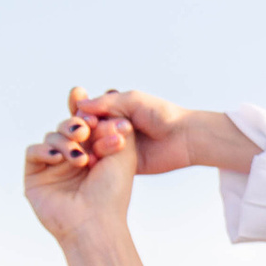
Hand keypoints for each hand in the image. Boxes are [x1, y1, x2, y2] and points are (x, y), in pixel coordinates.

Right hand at [25, 96, 137, 249]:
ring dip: (65, 140)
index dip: (84, 111)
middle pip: (67, 126)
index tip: (84, 99)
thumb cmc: (113, 192)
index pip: (85, 123)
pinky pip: (33, 151)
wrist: (96, 223)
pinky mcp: (35, 177)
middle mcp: (73, 158)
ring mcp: (53, 167)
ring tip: (81, 157)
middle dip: (76, 124)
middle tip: (86, 129)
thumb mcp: (123, 153)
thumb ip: (115, 124)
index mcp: (94, 152)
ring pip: (51, 135)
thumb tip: (105, 100)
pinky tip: (60, 159)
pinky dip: (46, 150)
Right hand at [68, 87, 206, 174]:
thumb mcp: (133, 101)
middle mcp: (111, 128)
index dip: (81, 113)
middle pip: (85, 129)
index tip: (82, 116)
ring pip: (91, 146)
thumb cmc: (162, 115)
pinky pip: (102, 163)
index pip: (87, 111)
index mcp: (113, 110)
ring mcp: (114, 147)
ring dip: (87, 145)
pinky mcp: (121, 164)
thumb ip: (107, 103)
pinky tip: (89, 161)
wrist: (185, 138)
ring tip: (87, 145)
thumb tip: (81, 105)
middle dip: (81, 130)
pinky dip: (95, 161)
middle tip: (82, 131)